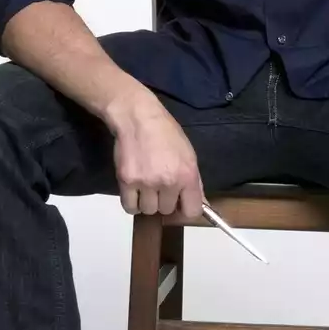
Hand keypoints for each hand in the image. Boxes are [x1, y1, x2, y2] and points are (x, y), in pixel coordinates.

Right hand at [108, 99, 203, 219]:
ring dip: (147, 202)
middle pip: (167, 211)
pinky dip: (132, 203)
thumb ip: (195, 182)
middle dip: (163, 201)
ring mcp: (146, 183)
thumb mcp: (188, 155)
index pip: (192, 211)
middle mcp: (168, 181)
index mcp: (188, 175)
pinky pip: (130, 207)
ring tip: (145, 186)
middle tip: (159, 186)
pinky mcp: (126, 181)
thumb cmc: (166, 133)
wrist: (138, 118)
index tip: (179, 205)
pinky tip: (134, 190)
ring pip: (148, 210)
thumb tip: (201, 204)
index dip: (185, 210)